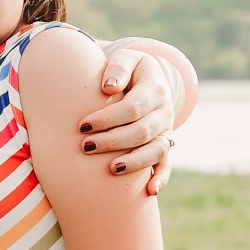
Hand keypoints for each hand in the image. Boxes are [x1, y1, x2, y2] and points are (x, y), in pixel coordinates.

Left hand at [79, 50, 179, 197]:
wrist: (146, 78)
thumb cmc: (127, 70)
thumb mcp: (126, 59)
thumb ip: (118, 68)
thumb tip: (109, 87)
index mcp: (155, 89)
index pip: (132, 107)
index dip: (108, 118)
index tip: (82, 125)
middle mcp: (164, 111)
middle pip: (142, 131)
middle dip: (113, 141)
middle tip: (86, 146)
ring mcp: (166, 130)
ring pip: (156, 150)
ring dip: (134, 162)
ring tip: (111, 169)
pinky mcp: (165, 144)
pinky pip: (167, 164)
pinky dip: (161, 178)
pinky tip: (150, 191)